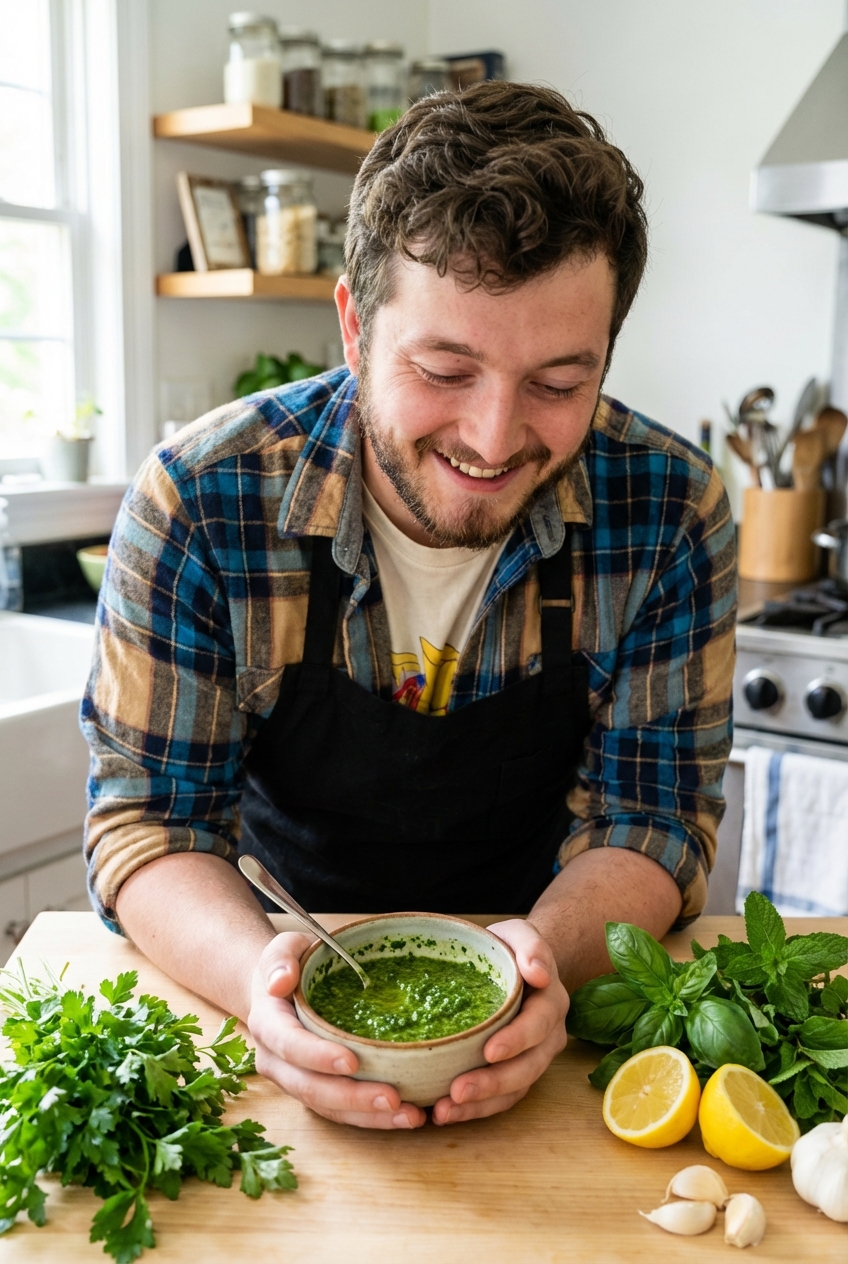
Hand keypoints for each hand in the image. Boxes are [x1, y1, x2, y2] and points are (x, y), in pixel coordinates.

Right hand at [247, 932, 426, 1129]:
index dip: (317, 1056)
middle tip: (393, 1098)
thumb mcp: (282, 948)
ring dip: (367, 1116)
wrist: (278, 989)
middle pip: (310, 1087)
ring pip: (327, 1107)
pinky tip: (405, 1116)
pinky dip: (371, 1117)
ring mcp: (294, 1080)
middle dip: (351, 1097)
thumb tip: (280, 981)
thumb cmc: (288, 965)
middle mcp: (276, 1060)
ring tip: (409, 1115)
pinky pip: (340, 1111)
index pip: (289, 1044)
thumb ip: (279, 959)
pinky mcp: (314, 1091)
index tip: (351, 1061)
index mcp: (268, 1023)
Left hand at [431, 918, 568, 1125]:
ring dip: (481, 1104)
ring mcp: (533, 1059)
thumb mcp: (519, 934)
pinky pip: (500, 1099)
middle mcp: (548, 1037)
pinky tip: (444, 1113)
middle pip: (528, 1067)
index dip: (516, 1040)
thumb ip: (531, 945)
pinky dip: (475, 1109)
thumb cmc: (510, 949)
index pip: (538, 1024)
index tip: (489, 1051)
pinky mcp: (515, 1074)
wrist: (514, 967)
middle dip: (493, 1083)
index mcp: (550, 1003)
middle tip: (457, 1091)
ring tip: (444, 1111)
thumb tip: (538, 972)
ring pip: (514, 1090)